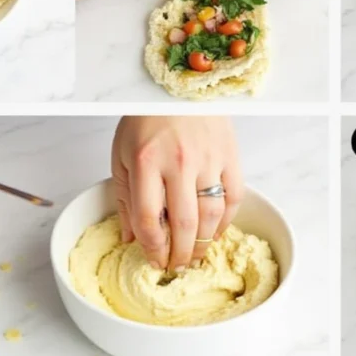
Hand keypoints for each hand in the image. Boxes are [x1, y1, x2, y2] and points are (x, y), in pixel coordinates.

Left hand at [111, 117, 243, 270]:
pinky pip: (234, 196)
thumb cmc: (146, 121)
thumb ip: (125, 198)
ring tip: (196, 255)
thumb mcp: (122, 157)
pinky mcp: (230, 155)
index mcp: (146, 163)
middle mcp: (179, 163)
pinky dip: (226, 220)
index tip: (153, 260)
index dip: (152, 248)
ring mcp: (208, 159)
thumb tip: (131, 238)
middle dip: (180, 254)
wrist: (178, 89)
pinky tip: (216, 231)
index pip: (149, 220)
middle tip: (177, 266)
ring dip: (204, 243)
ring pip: (211, 215)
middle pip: (184, 225)